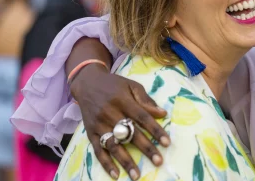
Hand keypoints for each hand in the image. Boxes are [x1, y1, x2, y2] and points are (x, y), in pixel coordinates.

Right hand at [70, 65, 168, 179]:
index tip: (167, 143)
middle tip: (158, 161)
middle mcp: (110, 113)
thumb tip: (163, 114)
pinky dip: (106, 163)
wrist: (87, 83)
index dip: (155, 130)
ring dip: (126, 161)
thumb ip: (146, 100)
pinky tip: (116, 174)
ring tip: (137, 174)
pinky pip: (98, 150)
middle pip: (130, 133)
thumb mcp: (131, 85)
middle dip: (146, 148)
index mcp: (122, 100)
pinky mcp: (90, 132)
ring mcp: (99, 124)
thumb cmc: (114, 85)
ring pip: (114, 145)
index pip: (142, 117)